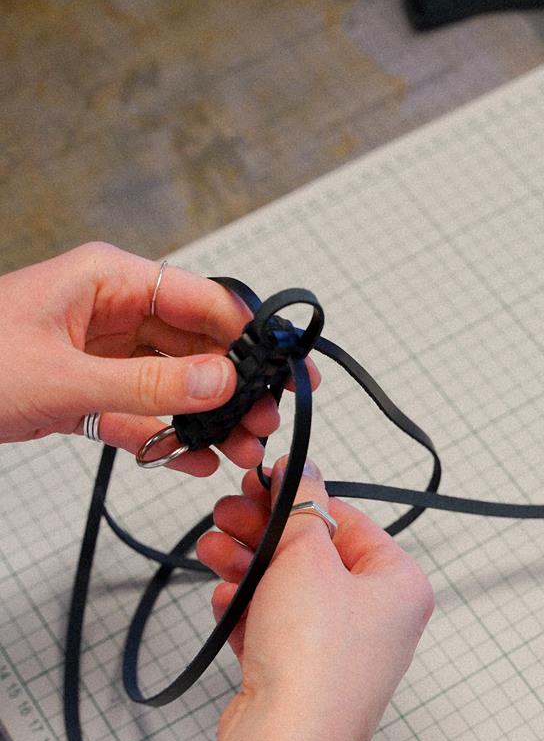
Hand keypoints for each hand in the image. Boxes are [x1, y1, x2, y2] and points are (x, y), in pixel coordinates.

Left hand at [0, 242, 320, 474]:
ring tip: (243, 451)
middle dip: (233, 386)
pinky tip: (199, 461)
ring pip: (174, 384)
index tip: (283, 367)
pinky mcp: (87, 393)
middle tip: (267, 420)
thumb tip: (219, 384)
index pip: (198, 299)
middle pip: (194, 345)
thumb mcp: (62, 377)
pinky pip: (142, 414)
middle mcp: (111, 312)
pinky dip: (169, 438)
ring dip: (209, 418)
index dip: (247, 333)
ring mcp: (101, 354)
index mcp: (107, 280)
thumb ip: (147, 385)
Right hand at [195, 457, 433, 740]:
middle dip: (265, 534)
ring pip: (290, 593)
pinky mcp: (306, 680)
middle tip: (228, 513)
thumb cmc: (314, 661)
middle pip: (316, 557)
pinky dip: (249, 611)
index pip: (351, 522)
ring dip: (247, 566)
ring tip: (213, 551)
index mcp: (400, 585)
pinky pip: (276, 631)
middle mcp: (380, 621)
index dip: (303, 498)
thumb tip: (303, 475)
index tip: (265, 483)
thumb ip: (302, 509)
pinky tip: (224, 598)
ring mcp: (343, 654)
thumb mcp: (306, 558)